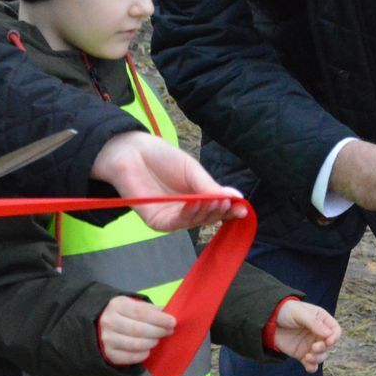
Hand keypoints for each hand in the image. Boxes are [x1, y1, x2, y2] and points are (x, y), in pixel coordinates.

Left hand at [90, 131, 244, 231]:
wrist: (131, 152)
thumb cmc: (162, 158)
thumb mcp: (192, 171)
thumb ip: (210, 187)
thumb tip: (238, 198)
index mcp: (196, 198)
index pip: (216, 209)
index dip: (230, 210)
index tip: (243, 209)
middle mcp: (185, 211)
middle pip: (207, 218)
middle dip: (220, 212)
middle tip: (228, 203)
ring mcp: (171, 217)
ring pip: (194, 222)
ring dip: (206, 213)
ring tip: (217, 202)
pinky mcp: (157, 221)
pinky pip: (176, 223)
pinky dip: (188, 214)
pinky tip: (196, 203)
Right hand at [98, 294, 175, 365]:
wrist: (98, 327)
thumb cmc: (122, 314)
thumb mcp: (132, 304)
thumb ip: (149, 308)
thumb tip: (167, 313)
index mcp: (117, 305)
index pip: (141, 312)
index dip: (159, 318)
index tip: (172, 322)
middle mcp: (109, 322)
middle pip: (139, 329)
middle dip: (158, 331)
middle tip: (168, 332)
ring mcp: (107, 339)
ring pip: (136, 344)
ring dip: (151, 342)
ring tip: (157, 339)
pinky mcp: (109, 354)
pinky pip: (130, 357)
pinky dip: (143, 354)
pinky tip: (147, 349)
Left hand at [269, 299, 340, 372]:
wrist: (267, 320)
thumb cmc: (284, 311)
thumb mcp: (299, 313)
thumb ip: (313, 323)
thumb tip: (329, 334)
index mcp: (321, 319)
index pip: (335, 330)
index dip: (335, 336)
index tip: (328, 341)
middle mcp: (318, 333)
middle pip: (329, 345)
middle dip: (324, 348)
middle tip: (314, 347)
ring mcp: (310, 344)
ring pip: (322, 356)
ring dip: (318, 358)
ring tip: (308, 356)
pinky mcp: (301, 354)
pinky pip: (311, 364)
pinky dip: (312, 367)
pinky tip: (308, 366)